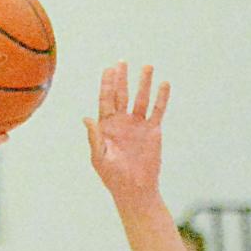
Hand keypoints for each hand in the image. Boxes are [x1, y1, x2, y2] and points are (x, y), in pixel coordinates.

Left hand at [85, 62, 168, 202]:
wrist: (134, 188)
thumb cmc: (113, 176)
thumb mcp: (100, 157)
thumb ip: (94, 137)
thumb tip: (87, 118)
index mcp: (106, 127)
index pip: (106, 101)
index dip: (107, 85)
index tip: (108, 69)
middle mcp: (122, 123)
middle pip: (121, 95)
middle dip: (121, 79)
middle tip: (122, 62)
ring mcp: (137, 125)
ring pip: (141, 99)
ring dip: (143, 84)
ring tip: (147, 67)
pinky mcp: (152, 130)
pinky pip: (157, 110)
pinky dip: (161, 98)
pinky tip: (163, 84)